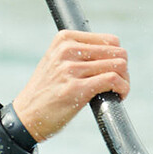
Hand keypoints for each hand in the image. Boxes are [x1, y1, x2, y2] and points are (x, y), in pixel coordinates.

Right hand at [12, 30, 129, 142]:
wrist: (27, 114)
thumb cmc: (47, 89)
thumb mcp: (57, 61)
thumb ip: (80, 52)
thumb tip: (117, 51)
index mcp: (63, 39)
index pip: (110, 40)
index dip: (116, 56)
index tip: (110, 71)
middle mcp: (66, 50)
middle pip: (117, 52)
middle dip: (123, 69)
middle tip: (115, 84)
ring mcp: (70, 69)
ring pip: (118, 66)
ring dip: (125, 81)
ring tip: (115, 91)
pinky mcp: (76, 89)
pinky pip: (113, 80)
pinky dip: (123, 89)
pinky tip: (117, 97)